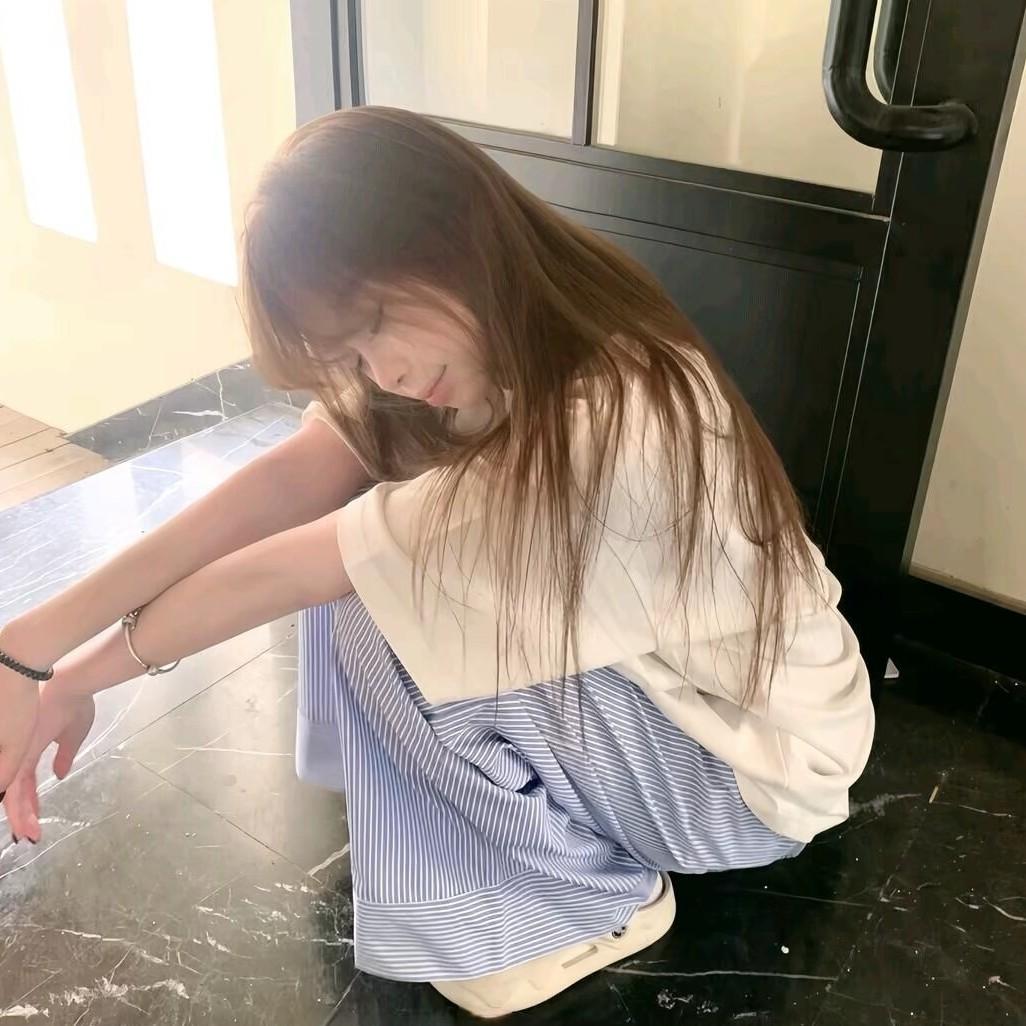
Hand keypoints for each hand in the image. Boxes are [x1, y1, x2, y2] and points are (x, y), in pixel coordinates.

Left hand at [2, 677, 94, 843]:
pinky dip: (20, 807)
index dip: (30, 803)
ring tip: (28, 835)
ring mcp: (19, 756)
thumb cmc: (75, 704)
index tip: (36, 820)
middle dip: (23, 816)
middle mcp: (21, 755)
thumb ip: (64, 755)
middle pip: (17, 793)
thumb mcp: (72, 735)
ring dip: (21, 817)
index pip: (27, 783)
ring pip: (14, 795)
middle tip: (29, 835)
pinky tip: (23, 822)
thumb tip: (60, 773)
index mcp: (33, 749)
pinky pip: (17, 788)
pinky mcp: (21, 756)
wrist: (70, 686)